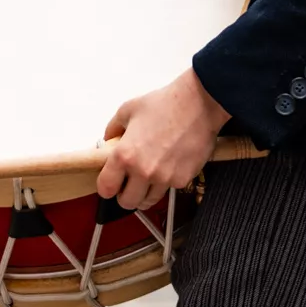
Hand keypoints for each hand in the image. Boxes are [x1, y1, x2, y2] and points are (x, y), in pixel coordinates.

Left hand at [97, 70, 228, 211]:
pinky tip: (169, 166)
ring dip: (145, 192)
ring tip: (149, 176)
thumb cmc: (166, 104)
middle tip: (129, 184)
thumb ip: (113, 128)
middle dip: (125, 195)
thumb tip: (109, 140)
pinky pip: (169, 189)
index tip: (110, 183)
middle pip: (126, 202)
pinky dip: (166, 182)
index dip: (106, 187)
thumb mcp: (129, 109)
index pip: (106, 188)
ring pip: (148, 201)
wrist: (200, 103)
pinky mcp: (182, 180)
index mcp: (125, 155)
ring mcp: (164, 178)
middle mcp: (143, 171)